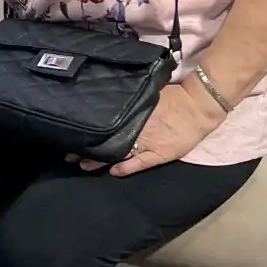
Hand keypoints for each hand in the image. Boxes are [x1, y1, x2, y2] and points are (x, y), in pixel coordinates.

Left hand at [72, 83, 223, 175]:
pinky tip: (113, 172)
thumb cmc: (172, 96)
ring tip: (82, 165)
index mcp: (132, 115)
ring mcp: (148, 144)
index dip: (87, 132)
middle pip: (106, 141)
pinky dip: (125, 169)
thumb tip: (106, 97)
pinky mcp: (160, 154)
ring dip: (100, 161)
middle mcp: (136, 130)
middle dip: (87, 148)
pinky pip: (139, 164)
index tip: (71, 135)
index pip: (104, 125)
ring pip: (118, 154)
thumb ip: (128, 99)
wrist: (198, 106)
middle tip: (68, 154)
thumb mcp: (146, 94)